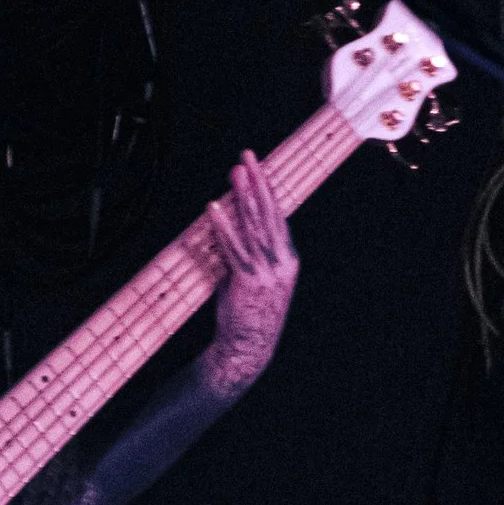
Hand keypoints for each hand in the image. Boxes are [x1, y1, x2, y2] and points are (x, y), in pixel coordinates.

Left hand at [198, 150, 297, 397]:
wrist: (248, 348)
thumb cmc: (248, 312)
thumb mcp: (254, 277)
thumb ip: (247, 252)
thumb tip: (232, 226)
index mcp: (288, 259)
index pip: (278, 216)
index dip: (267, 190)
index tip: (257, 167)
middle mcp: (282, 262)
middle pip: (268, 214)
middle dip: (256, 182)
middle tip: (247, 156)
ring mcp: (267, 272)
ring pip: (254, 226)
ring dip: (242, 196)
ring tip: (234, 173)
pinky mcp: (248, 281)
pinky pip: (233, 248)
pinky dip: (223, 226)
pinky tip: (214, 208)